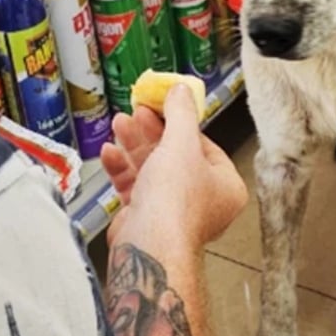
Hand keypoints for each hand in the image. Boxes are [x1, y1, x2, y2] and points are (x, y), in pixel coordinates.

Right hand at [101, 84, 247, 248]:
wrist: (149, 245)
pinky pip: (135, 187)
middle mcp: (202, 201)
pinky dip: (122, 169)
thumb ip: (181, 113)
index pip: (204, 145)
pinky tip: (110, 153)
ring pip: (153, 170)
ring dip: (133, 146)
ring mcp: (173, 211)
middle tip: (138, 111)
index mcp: (225, 186)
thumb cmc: (176, 202)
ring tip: (120, 124)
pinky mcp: (147, 219)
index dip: (181, 123)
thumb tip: (181, 91)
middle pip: (175, 156)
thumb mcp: (182, 143)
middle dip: (152, 131)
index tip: (164, 106)